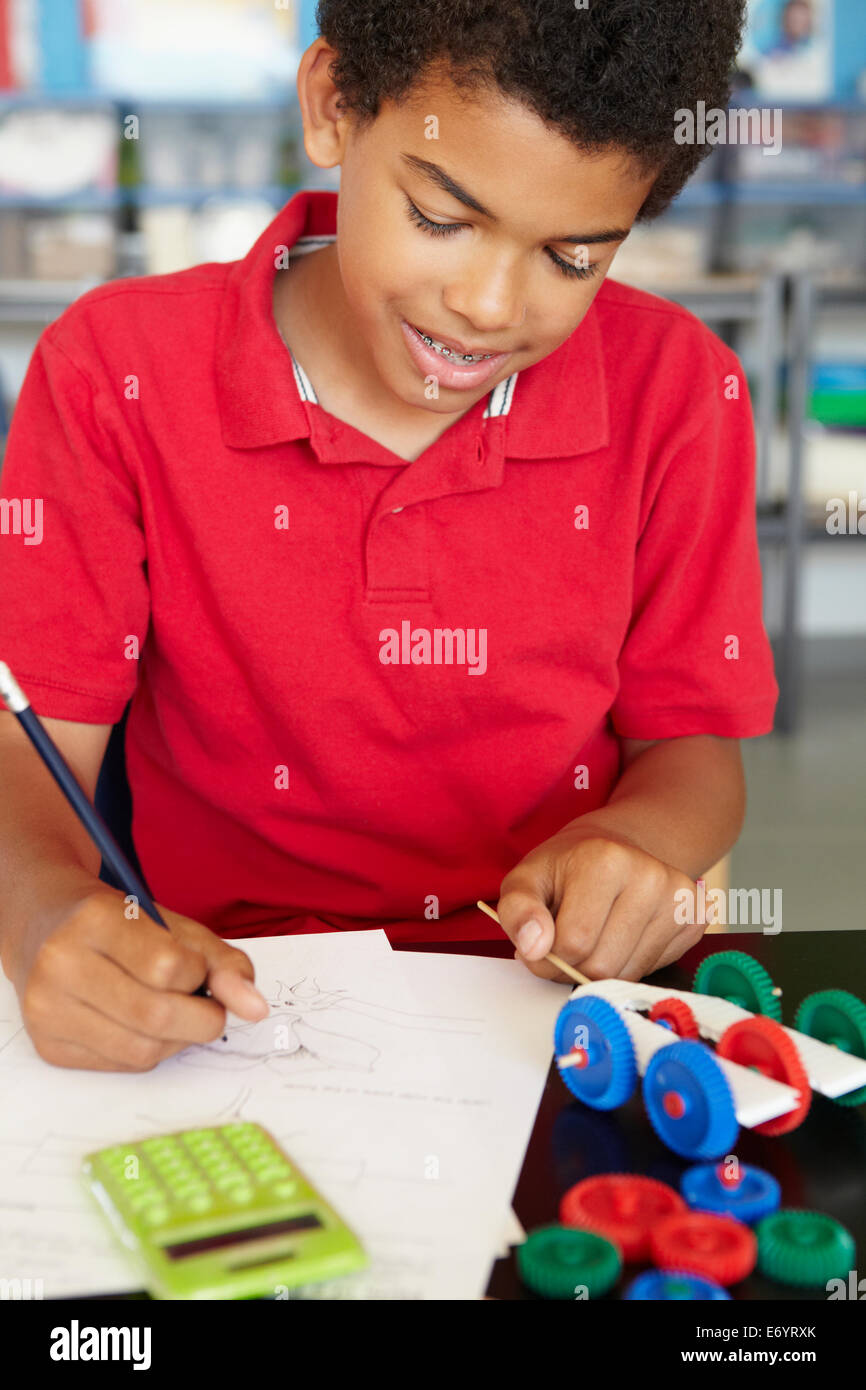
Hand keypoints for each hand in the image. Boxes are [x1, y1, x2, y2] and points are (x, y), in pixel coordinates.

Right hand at [5, 871, 268, 1070]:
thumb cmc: (122, 926)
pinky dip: (148, 1051)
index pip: (169, 966)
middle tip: (210, 1009)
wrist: (47, 927)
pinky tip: (142, 1026)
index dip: (199, 975)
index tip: (199, 970)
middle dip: (202, 1019)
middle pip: (156, 1016)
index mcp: (95, 919)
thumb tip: (256, 1009)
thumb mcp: (176, 928)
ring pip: (141, 1050)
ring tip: (175, 1013)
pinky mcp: (48, 1045)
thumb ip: (224, 964)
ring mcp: (48, 1007)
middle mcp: (61, 962)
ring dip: (177, 1040)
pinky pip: (120, 1065)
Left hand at [497, 826, 704, 982]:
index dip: (547, 957)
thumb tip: (533, 946)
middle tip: (565, 944)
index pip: (573, 943)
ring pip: (629, 974)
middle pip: (603, 965)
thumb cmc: (567, 868)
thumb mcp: (525, 879)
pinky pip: (653, 970)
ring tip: (593, 938)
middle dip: (574, 968)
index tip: (540, 943)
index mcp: (606, 860)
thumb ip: (517, 911)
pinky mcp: (694, 918)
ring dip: (601, 970)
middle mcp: (651, 875)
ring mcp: (679, 898)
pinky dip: (630, 965)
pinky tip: (621, 935)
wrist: (618, 847)